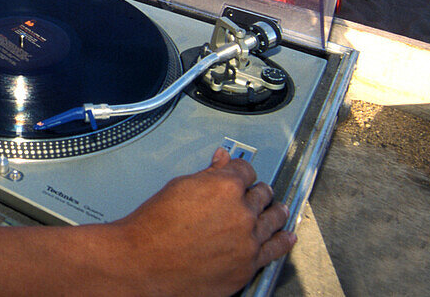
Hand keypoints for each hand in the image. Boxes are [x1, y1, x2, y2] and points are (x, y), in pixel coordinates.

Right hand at [110, 148, 293, 295]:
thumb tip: (220, 162)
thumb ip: (207, 174)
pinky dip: (282, 241)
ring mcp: (247, 242)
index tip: (241, 173)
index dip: (241, 170)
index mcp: (224, 186)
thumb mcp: (178, 188)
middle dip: (259, 191)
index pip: (246, 170)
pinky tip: (286, 237)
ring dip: (276, 212)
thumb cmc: (153, 228)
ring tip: (279, 209)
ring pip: (272, 221)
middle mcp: (242, 213)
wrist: (143, 264)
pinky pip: (274, 251)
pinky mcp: (247, 266)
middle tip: (259, 191)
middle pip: (262, 194)